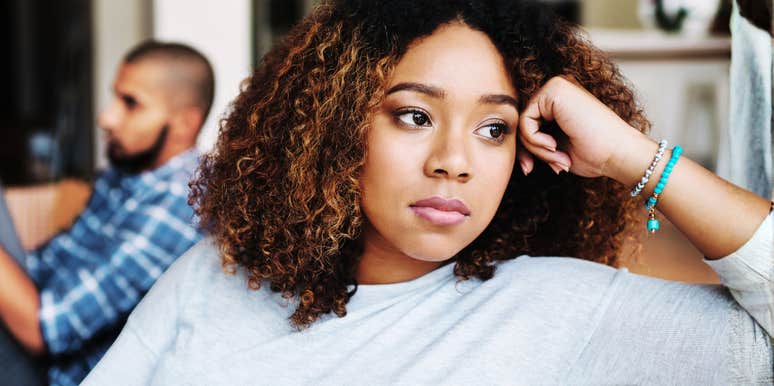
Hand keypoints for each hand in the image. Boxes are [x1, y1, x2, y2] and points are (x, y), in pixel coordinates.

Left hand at [517, 76, 639, 178]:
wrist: (619, 154)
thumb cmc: (595, 154)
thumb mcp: (555, 149)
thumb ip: (535, 142)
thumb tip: (512, 149)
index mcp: (559, 101)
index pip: (526, 124)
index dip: (525, 149)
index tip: (530, 169)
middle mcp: (556, 89)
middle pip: (521, 122)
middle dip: (528, 150)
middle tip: (551, 166)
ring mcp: (556, 86)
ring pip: (522, 122)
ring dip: (536, 149)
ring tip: (558, 158)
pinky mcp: (554, 90)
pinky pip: (525, 120)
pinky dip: (535, 141)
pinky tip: (555, 147)